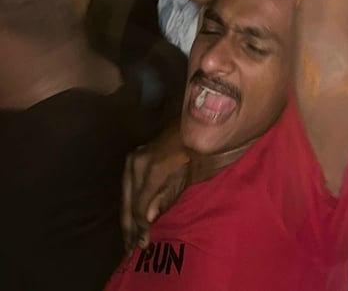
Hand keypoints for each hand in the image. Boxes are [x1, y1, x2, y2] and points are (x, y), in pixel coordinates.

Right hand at [121, 126, 188, 250]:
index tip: (143, 243)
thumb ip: (163, 200)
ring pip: (124, 197)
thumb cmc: (189, 157)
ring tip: (127, 240)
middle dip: (129, 228)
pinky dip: (128, 205)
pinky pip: (127, 188)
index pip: (140, 207)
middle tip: (130, 250)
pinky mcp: (130, 159)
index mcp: (152, 171)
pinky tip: (129, 219)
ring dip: (126, 219)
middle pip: (128, 204)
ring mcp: (131, 161)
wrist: (186, 131)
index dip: (141, 227)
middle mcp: (137, 165)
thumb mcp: (181, 180)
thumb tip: (146, 220)